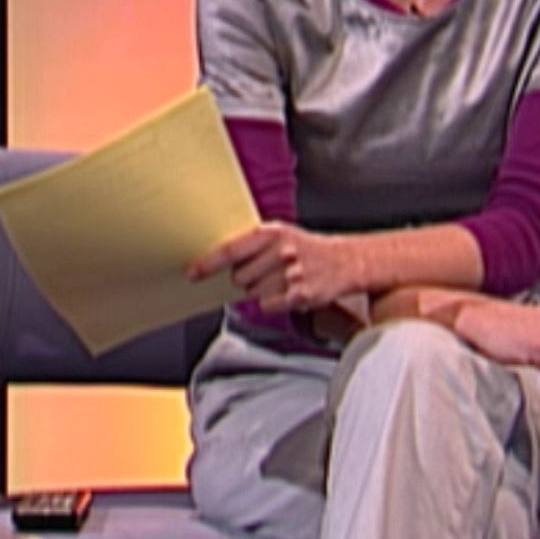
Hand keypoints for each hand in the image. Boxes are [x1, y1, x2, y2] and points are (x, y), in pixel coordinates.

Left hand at [187, 223, 364, 314]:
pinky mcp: (301, 293)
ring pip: (254, 293)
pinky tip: (288, 292)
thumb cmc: (306, 249)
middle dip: (246, 280)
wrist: (345, 261)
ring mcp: (292, 272)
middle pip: (240, 277)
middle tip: (266, 274)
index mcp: (273, 233)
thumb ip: (252, 245)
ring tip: (282, 282)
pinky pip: (268, 305)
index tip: (193, 273)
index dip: (209, 263)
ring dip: (262, 292)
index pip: (231, 249)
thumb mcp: (281, 236)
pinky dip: (274, 303)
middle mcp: (282, 250)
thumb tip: (218, 263)